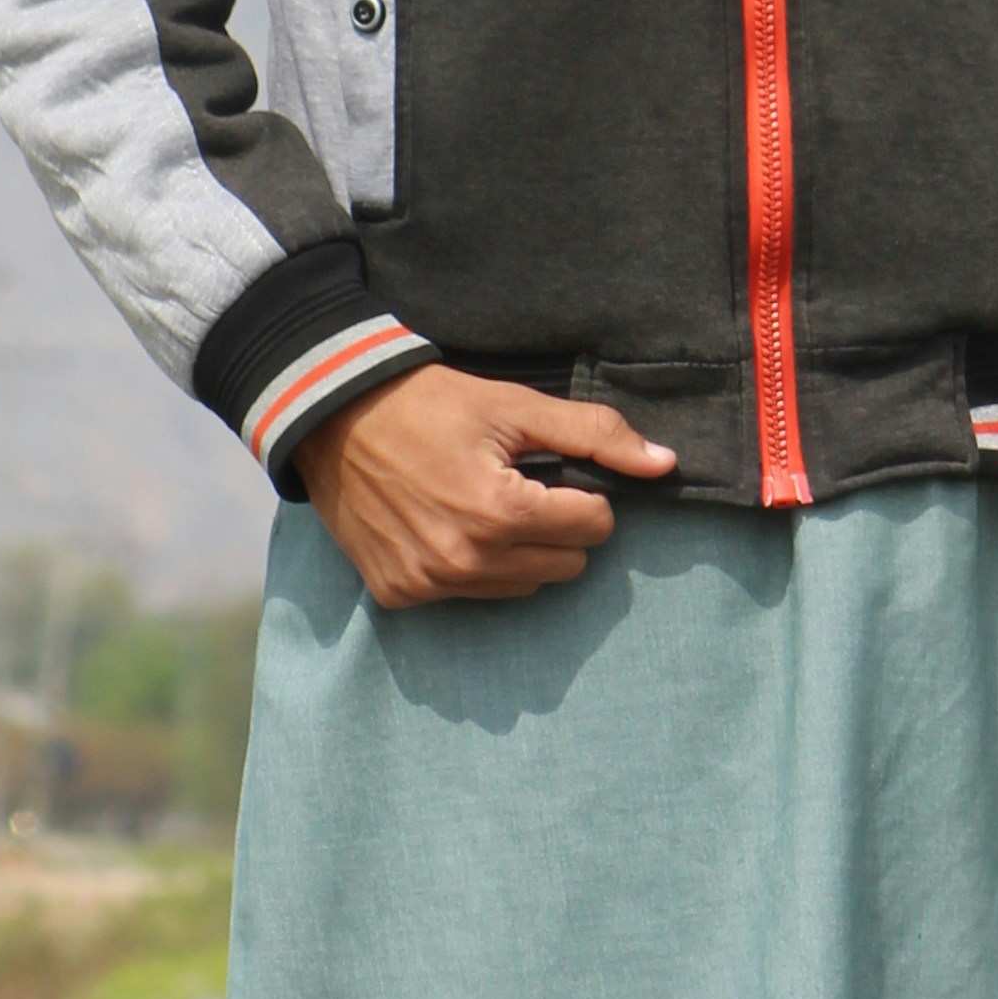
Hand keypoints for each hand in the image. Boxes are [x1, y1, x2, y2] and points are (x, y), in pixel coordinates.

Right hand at [296, 360, 678, 606]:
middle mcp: (466, 560)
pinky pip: (468, 595)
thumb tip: (664, 463)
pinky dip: (470, 566)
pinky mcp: (400, 594)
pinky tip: (445, 523)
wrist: (333, 417)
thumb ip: (595, 435)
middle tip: (519, 486)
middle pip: (565, 564)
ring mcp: (430, 583)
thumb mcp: (516, 406)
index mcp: (501, 513)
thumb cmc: (429, 403)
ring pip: (522, 586)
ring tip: (483, 504)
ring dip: (518, 551)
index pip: (595, 527)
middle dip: (557, 527)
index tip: (552, 471)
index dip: (584, 494)